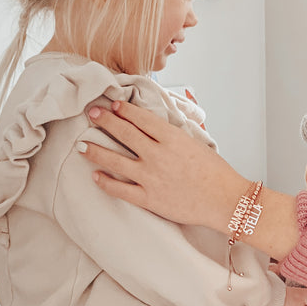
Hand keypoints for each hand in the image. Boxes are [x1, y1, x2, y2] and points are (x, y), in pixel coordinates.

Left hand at [81, 100, 243, 231]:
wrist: (225, 200)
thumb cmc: (215, 172)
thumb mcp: (198, 141)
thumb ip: (180, 128)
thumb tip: (170, 110)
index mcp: (172, 138)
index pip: (141, 118)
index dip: (124, 110)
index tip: (114, 104)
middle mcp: (157, 155)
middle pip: (124, 133)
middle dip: (105, 121)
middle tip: (92, 112)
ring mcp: (151, 177)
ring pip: (115, 160)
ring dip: (96, 150)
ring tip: (82, 145)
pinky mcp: (149, 199)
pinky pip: (120, 189)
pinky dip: (106, 182)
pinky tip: (95, 175)